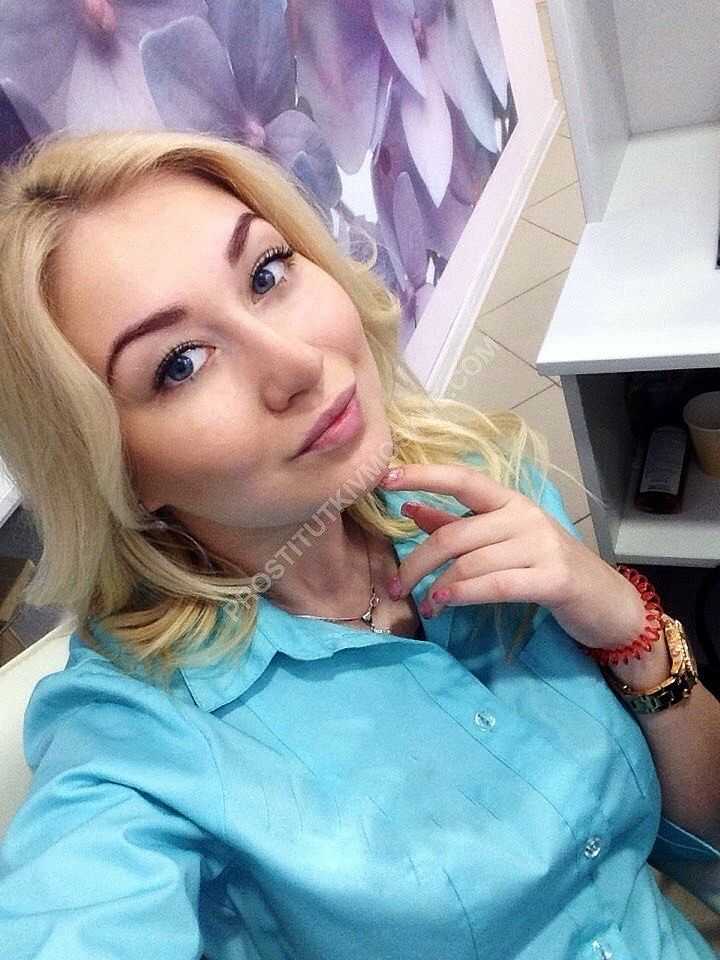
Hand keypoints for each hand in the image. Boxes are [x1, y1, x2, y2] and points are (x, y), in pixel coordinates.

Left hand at [380, 463, 646, 651]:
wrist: (607, 601)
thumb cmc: (547, 566)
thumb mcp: (502, 540)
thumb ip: (456, 522)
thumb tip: (409, 506)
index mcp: (510, 501)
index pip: (462, 479)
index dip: (423, 476)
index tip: (384, 479)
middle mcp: (525, 516)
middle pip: (456, 533)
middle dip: (418, 561)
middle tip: (395, 585)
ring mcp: (542, 545)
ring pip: (471, 561)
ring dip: (438, 585)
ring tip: (424, 603)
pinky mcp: (554, 578)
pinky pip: (496, 584)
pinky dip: (464, 594)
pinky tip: (445, 602)